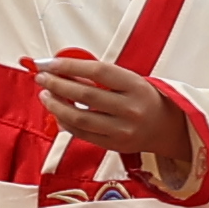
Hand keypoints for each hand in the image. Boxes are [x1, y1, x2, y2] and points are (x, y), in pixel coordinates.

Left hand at [35, 53, 196, 185]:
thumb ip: (99, 76)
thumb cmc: (142, 98)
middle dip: (57, 84)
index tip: (50, 63)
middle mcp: (130, 108)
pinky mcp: (113, 144)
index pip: (98, 71)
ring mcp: (122, 129)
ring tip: (45, 95)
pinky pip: (82, 134)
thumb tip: (62, 69)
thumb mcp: (129, 80)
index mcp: (135, 86)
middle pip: (85, 95)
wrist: (166, 127)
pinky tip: (57, 113)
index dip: (70, 66)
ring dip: (56, 105)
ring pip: (79, 118)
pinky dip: (64, 122)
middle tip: (42, 77)